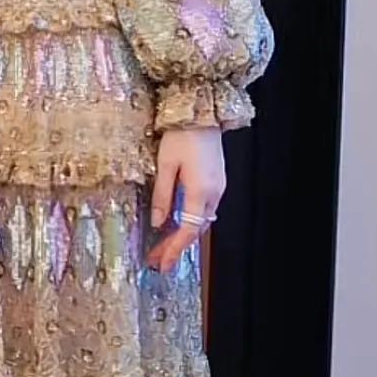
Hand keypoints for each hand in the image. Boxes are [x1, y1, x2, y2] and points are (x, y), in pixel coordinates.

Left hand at [146, 126, 224, 273]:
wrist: (202, 113)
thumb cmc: (181, 136)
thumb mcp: (165, 166)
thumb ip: (163, 196)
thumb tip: (158, 223)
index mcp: (200, 192)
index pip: (188, 231)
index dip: (174, 249)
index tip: (162, 264)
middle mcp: (214, 194)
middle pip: (196, 229)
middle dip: (176, 246)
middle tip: (157, 260)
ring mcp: (218, 187)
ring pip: (201, 220)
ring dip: (183, 234)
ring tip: (163, 246)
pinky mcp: (216, 180)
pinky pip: (204, 209)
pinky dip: (190, 221)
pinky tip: (177, 223)